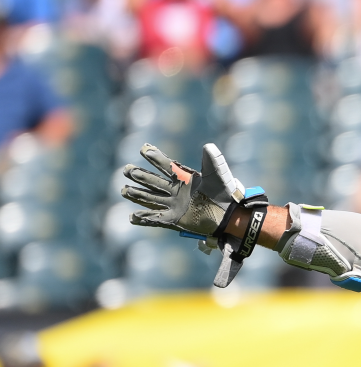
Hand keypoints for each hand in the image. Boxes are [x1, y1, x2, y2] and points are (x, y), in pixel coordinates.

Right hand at [121, 143, 247, 236]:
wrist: (230, 215)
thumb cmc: (225, 193)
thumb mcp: (219, 176)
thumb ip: (213, 161)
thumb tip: (208, 146)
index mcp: (184, 178)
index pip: (166, 165)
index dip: (155, 157)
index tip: (144, 148)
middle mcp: (176, 191)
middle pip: (153, 181)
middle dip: (140, 175)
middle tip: (126, 169)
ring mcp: (174, 205)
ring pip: (151, 198)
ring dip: (138, 194)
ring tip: (124, 190)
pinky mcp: (175, 219)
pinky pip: (156, 218)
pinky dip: (144, 219)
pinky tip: (132, 217)